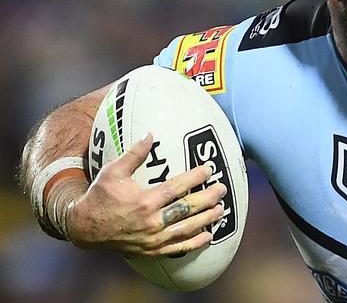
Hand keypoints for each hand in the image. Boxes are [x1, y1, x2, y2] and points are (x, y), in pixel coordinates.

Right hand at [67, 133, 225, 255]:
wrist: (85, 229)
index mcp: (144, 201)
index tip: (209, 168)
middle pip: (187, 209)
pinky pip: (178, 248)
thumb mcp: (113, 172)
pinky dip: (195, 243)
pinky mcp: (152, 250)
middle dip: (208, 198)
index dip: (195, 177)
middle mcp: (152, 221)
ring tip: (221, 209)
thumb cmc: (100, 196)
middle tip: (222, 188)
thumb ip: (134, 154)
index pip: (177, 187)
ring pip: (187, 229)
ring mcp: (153, 238)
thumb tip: (150, 134)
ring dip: (207, 219)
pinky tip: (208, 236)